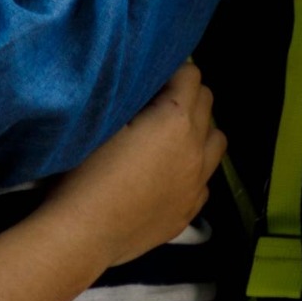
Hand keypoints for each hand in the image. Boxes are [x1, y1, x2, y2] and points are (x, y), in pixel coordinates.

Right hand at [39, 65, 224, 268]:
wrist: (85, 232)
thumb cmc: (86, 170)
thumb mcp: (104, 120)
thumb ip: (131, 96)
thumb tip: (144, 84)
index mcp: (175, 119)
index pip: (191, 74)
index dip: (171, 68)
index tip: (152, 73)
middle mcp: (196, 148)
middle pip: (208, 102)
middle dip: (187, 93)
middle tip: (158, 98)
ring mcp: (197, 183)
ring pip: (217, 141)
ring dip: (200, 129)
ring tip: (170, 135)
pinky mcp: (190, 211)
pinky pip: (205, 178)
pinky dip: (194, 167)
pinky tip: (167, 174)